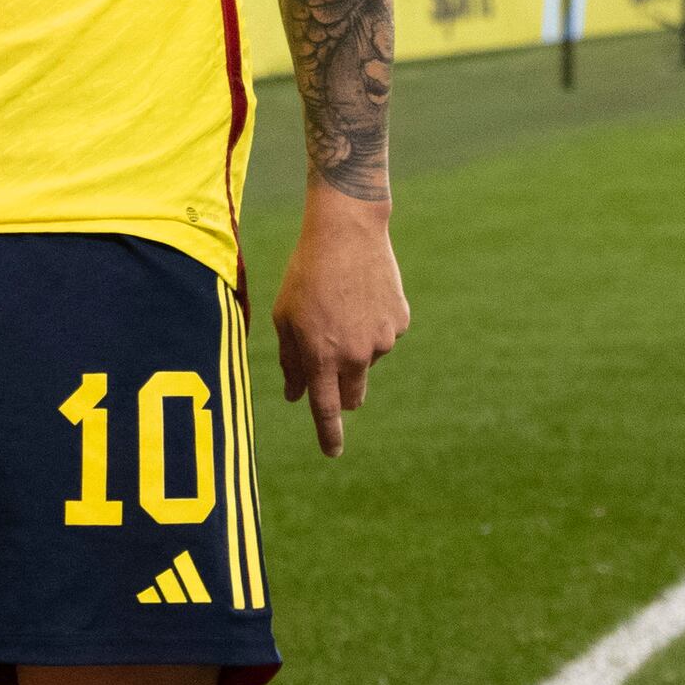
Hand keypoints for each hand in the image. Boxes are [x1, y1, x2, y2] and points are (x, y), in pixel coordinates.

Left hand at [272, 193, 407, 458]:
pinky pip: (384, 334)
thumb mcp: (285, 317)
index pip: (325, 410)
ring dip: (355, 346)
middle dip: (343, 393)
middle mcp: (354, 355)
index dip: (329, 435)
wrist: (347, 231)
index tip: (333, 453)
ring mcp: (381, 340)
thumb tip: (295, 395)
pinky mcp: (399, 321)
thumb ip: (290, 361)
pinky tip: (363, 294)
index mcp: (320, 357)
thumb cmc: (305, 273)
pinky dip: (373, 323)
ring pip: (367, 359)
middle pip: (352, 395)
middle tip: (331, 364)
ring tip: (342, 304)